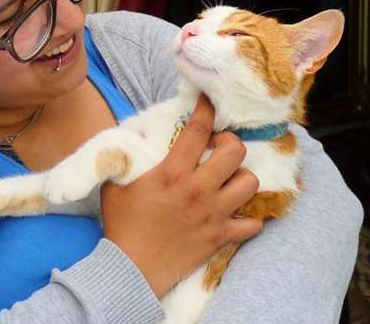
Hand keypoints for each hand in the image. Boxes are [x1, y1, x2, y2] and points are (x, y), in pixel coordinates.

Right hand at [100, 95, 261, 297]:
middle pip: (235, 152)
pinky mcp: (221, 237)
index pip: (197, 131)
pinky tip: (235, 213)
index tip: (208, 101)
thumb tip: (129, 136)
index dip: (206, 110)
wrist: (131, 267)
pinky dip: (248, 218)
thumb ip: (125, 158)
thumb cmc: (122, 223)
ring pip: (250, 184)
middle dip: (229, 143)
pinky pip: (253, 224)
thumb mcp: (115, 183)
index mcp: (172, 172)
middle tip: (218, 149)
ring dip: (241, 177)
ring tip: (228, 179)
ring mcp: (214, 214)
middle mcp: (198, 189)